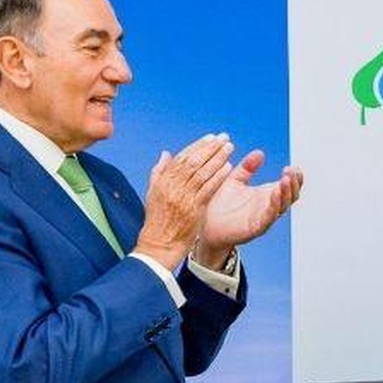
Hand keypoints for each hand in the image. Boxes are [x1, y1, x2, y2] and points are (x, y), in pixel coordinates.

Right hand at [135, 134, 234, 270]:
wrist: (159, 245)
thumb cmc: (158, 220)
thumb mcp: (153, 194)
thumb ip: (159, 172)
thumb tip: (166, 153)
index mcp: (162, 181)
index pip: (181, 158)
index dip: (197, 146)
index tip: (210, 137)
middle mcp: (171, 186)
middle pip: (193, 161)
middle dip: (210, 148)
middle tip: (224, 138)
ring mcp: (182, 197)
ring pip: (202, 172)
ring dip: (217, 158)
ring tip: (229, 147)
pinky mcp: (193, 209)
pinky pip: (208, 189)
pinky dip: (218, 176)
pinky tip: (228, 167)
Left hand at [196, 146, 303, 266]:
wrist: (205, 225)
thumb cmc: (219, 204)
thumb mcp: (234, 180)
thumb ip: (247, 168)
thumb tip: (259, 153)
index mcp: (266, 194)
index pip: (289, 186)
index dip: (295, 177)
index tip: (294, 167)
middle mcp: (268, 206)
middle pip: (291, 195)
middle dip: (294, 183)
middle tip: (290, 171)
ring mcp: (264, 217)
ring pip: (283, 206)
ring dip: (287, 192)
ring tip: (285, 179)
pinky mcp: (255, 227)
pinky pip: (269, 217)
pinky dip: (274, 205)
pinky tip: (274, 193)